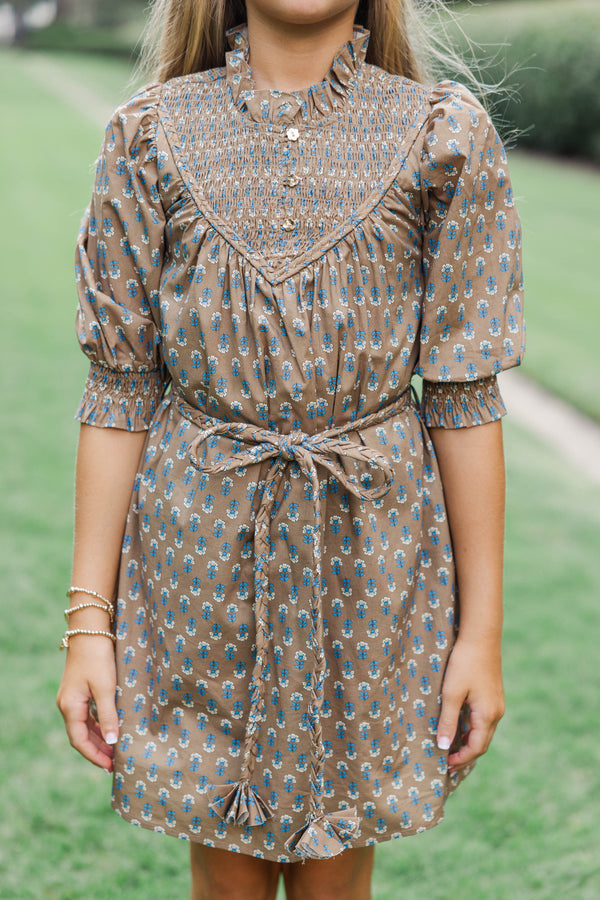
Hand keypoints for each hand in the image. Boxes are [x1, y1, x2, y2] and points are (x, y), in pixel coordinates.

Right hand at [56, 637, 118, 770]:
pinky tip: (111, 728)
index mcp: (70, 706)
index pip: (79, 740)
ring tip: (115, 750)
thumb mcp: (106, 688)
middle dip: (97, 750)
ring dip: (99, 738)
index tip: (109, 766)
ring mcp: (72, 697)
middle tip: (115, 763)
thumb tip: (112, 742)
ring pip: (84, 725)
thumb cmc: (98, 658)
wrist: (90, 631)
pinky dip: (98, 724)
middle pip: (81, 735)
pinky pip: (87, 714)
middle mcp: (67, 704)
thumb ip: (109, 715)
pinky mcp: (80, 690)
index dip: (94, 755)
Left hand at [436, 636, 504, 773]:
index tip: (444, 766)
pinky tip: (460, 727)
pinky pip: (484, 720)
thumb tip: (444, 747)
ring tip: (452, 749)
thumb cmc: (464, 663)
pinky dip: (472, 729)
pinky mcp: (493, 694)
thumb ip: (448, 721)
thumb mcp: (451, 694)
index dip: (461, 760)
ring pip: (484, 731)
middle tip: (447, 764)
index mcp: (487, 715)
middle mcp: (496, 712)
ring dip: (469, 743)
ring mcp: (497, 703)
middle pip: (482, 743)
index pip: (476, 748)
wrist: (481, 636)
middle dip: (466, 755)